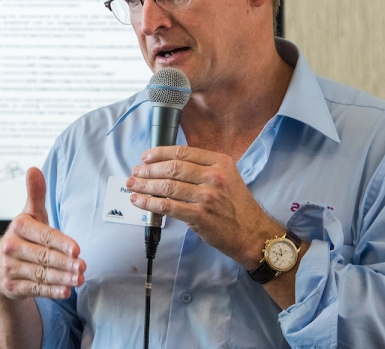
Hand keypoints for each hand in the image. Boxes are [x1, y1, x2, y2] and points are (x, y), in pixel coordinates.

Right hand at [0, 167, 85, 300]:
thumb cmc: (24, 237)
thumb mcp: (29, 215)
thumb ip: (35, 194)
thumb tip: (33, 169)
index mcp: (18, 227)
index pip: (44, 235)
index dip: (61, 243)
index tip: (77, 249)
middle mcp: (11, 247)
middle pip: (43, 256)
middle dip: (65, 263)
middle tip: (83, 266)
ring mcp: (10, 268)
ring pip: (41, 274)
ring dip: (62, 278)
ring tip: (80, 279)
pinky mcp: (11, 286)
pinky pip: (35, 289)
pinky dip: (51, 291)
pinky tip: (66, 291)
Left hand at [126, 145, 279, 268]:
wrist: (252, 234)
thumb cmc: (237, 206)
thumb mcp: (227, 177)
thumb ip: (203, 168)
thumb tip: (170, 164)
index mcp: (220, 162)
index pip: (183, 152)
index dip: (159, 153)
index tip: (146, 157)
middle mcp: (214, 176)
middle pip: (172, 168)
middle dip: (148, 170)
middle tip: (135, 172)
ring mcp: (206, 196)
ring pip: (167, 186)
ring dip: (145, 185)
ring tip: (132, 185)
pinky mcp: (199, 215)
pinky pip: (167, 206)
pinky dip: (148, 203)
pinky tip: (138, 201)